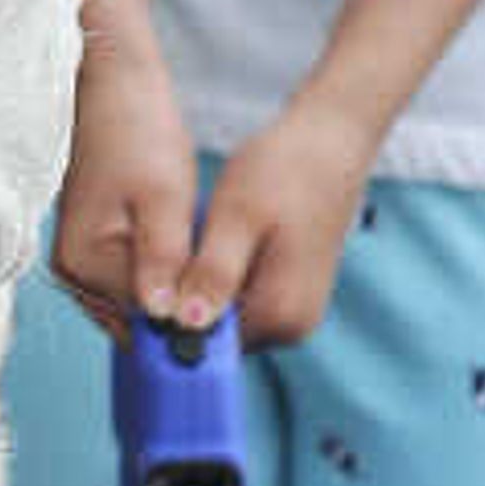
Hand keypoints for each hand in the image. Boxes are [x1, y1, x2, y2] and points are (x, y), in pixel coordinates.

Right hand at [48, 49, 202, 336]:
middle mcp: (75, 274)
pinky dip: (165, 274)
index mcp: (85, 262)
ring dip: (176, 291)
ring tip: (207, 257)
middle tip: (225, 278)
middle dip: (181, 307)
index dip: (189, 318)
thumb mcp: (162, 195)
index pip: (146, 319)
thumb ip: (163, 258)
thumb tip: (164, 316)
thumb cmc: (137, 133)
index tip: (229, 306)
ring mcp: (82, 266)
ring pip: (142, 303)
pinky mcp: (94, 253)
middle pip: (141, 319)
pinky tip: (188, 248)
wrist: (114, 93)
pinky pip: (136, 283)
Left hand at [178, 89, 378, 351]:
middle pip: (216, 335)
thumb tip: (186, 325)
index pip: (205, 345)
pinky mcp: (292, 294)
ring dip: (201, 288)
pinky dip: (219, 278)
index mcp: (280, 314)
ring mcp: (295, 313)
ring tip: (197, 238)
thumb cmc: (283, 170)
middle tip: (172, 250)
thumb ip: (213, 275)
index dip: (169, 319)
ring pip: (226, 316)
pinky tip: (214, 241)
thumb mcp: (237, 218)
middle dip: (186, 302)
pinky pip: (242, 300)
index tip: (154, 280)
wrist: (330, 140)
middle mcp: (292, 327)